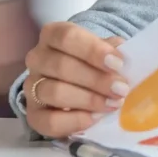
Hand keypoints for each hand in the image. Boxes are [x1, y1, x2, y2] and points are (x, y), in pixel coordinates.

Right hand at [22, 21, 127, 137]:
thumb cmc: (94, 63)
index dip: (93, 50)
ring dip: (87, 100)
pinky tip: (94, 118)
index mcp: (53, 35)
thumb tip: (126, 57)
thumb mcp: (104, 50)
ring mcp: (31, 87)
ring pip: (54, 92)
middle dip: (96, 79)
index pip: (67, 37)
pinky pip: (48, 121)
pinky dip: (74, 121)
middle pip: (61, 66)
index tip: (118, 63)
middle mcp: (37, 58)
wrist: (81, 84)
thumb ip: (114, 51)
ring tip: (112, 104)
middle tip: (121, 89)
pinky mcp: (33, 115)